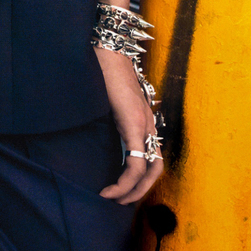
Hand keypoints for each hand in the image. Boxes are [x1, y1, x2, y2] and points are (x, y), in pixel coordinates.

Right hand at [96, 45, 163, 203]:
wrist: (106, 48)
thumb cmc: (102, 69)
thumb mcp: (106, 98)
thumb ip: (107, 113)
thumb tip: (94, 125)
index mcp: (142, 119)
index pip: (151, 156)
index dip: (139, 177)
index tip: (119, 188)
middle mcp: (148, 124)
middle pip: (156, 169)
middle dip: (140, 191)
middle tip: (120, 202)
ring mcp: (144, 124)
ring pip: (150, 170)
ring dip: (134, 192)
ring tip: (114, 200)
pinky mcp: (134, 124)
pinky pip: (135, 163)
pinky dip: (125, 182)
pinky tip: (108, 190)